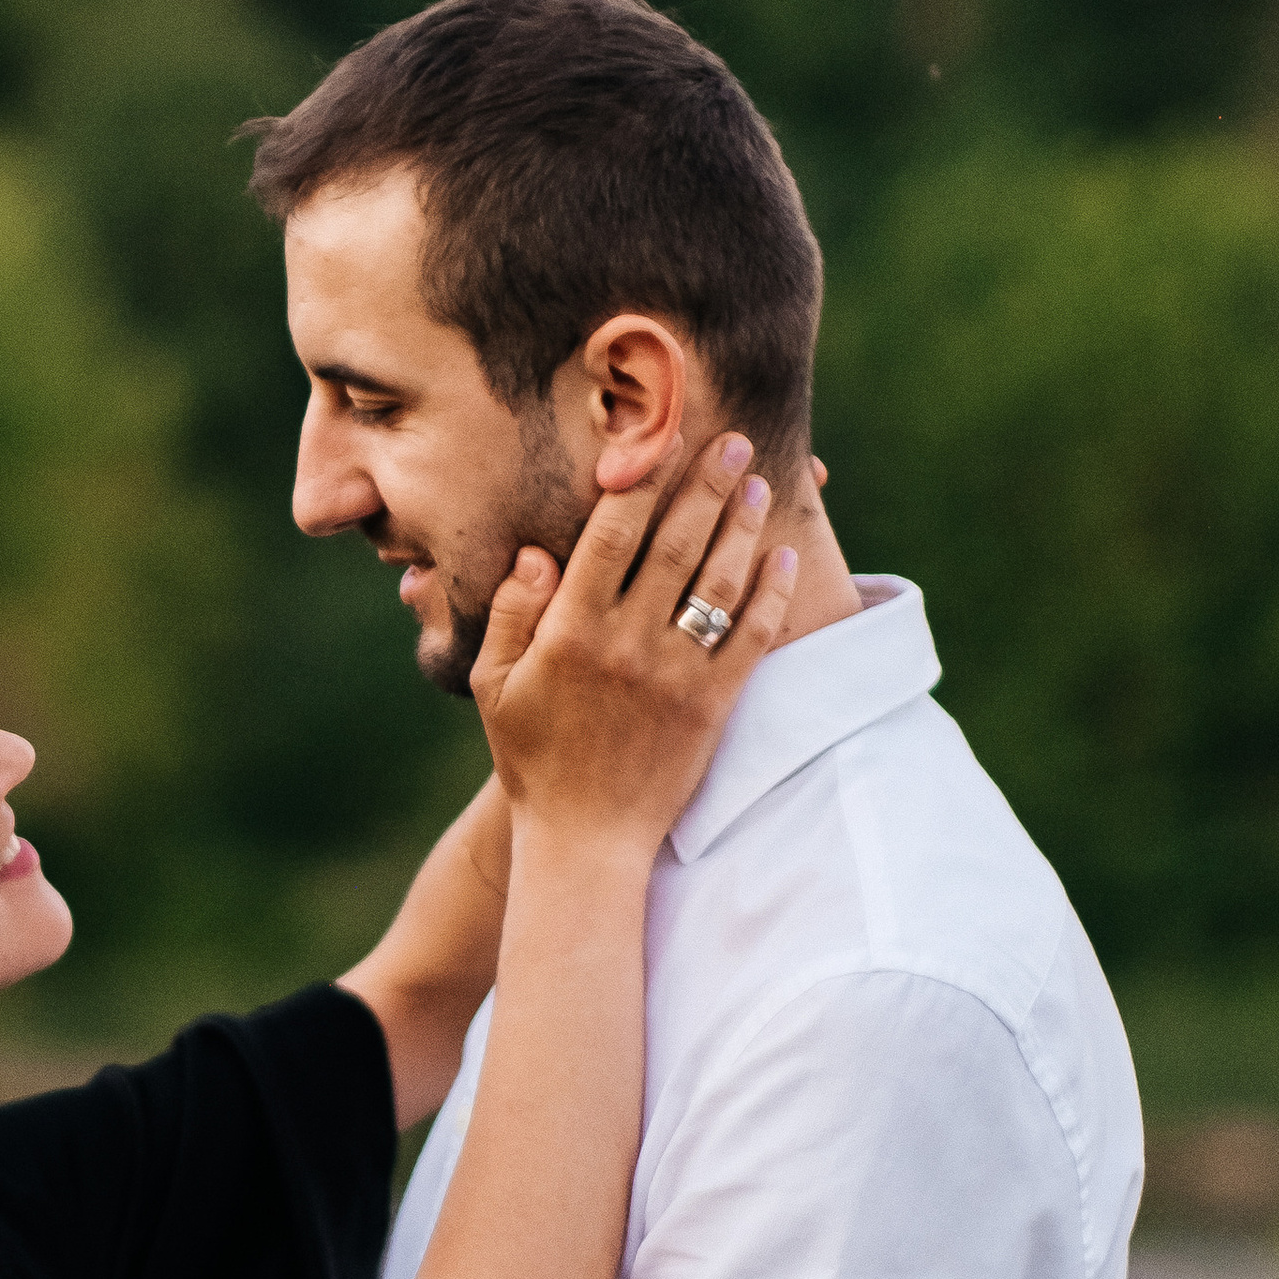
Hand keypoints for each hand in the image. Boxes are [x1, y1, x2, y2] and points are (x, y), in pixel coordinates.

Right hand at [472, 436, 795, 859]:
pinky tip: (784, 556)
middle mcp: (625, 645)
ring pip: (718, 583)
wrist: (585, 840)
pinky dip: (772, 593)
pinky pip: (751, 638)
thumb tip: (534, 552)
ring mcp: (674, 675)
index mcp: (569, 633)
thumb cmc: (532, 760)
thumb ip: (511, 615)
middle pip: (675, 546)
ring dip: (743, 527)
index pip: (609, 538)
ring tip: (760, 484)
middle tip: (735, 441)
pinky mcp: (713, 706)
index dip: (637, 482)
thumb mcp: (494, 686)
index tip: (659, 438)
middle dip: (707, 486)